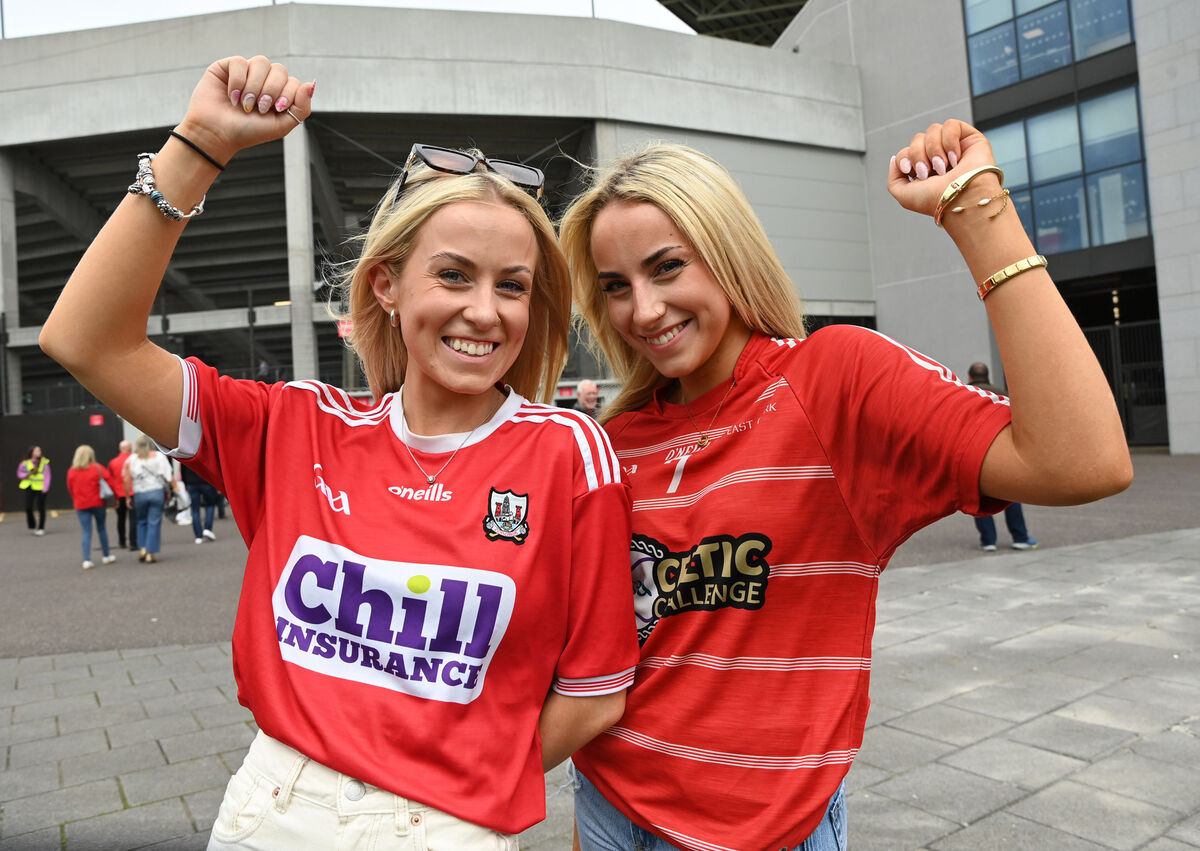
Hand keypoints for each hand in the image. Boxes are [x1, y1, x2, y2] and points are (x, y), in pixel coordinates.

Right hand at [174, 56, 314, 166]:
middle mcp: (264, 80)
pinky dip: (237, 81)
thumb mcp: (282, 125)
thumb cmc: (249, 132)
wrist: (218, 135)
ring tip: (245, 104)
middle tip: (260, 108)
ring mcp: (246, 72)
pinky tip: (232, 97)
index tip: (276, 109)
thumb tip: (312, 84)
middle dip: (271, 90)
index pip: (293, 81)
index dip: (287, 94)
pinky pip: (239, 61)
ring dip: (255, 86)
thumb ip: (301, 107)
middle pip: (279, 69)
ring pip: (261, 62)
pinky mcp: (227, 67)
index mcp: (279, 93)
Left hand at [887, 120, 995, 218]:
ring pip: (933, 130)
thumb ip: (894, 178)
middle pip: (918, 139)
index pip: (906, 150)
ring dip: (934, 150)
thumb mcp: (904, 195)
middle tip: (929, 172)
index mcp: (924, 169)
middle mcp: (938, 157)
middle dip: (919, 155)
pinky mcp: (969, 138)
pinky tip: (956, 158)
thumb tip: (895, 158)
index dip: (905, 157)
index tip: (911, 170)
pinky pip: (951, 125)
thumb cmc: (936, 200)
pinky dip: (949, 141)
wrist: (962, 198)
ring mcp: (954, 146)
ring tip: (944, 168)